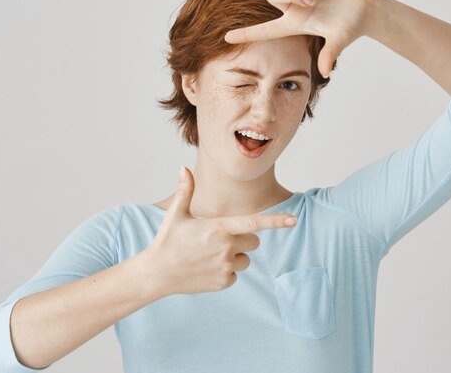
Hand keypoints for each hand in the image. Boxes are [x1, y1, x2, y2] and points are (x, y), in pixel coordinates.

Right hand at [144, 166, 297, 295]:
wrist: (157, 273)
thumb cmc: (168, 240)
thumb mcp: (176, 214)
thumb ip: (186, 190)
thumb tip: (183, 168)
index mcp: (218, 227)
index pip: (254, 223)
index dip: (275, 221)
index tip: (293, 220)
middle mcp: (225, 247)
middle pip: (254, 242)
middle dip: (243, 240)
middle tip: (219, 240)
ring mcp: (225, 266)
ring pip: (245, 260)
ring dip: (235, 257)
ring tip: (209, 256)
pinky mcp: (223, 282)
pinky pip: (235, 275)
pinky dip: (225, 272)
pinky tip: (206, 269)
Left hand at [224, 0, 376, 78]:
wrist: (363, 6)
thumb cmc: (351, 25)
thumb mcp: (339, 40)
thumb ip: (330, 53)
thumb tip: (325, 71)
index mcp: (294, 25)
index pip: (263, 30)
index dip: (245, 33)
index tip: (226, 38)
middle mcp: (290, 9)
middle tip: (314, 0)